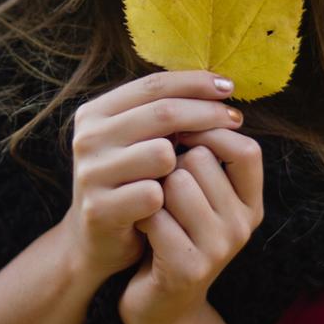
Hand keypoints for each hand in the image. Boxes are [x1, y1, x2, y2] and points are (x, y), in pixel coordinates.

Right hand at [61, 71, 244, 284]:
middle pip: (163, 113)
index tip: (229, 87)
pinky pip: (154, 194)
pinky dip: (169, 200)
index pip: (154, 84)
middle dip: (207, 114)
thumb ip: (167, 112)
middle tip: (235, 119)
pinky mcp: (99, 209)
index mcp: (95, 113)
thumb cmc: (130, 183)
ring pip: (162, 154)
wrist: (96, 241)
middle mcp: (87, 138)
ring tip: (185, 176)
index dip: (195, 83)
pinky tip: (167, 208)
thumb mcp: (141, 140)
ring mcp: (90, 173)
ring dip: (184, 165)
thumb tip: (222, 88)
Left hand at [118, 126, 263, 323]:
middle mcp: (243, 225)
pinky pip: (156, 215)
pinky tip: (143, 230)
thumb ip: (204, 152)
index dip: (210, 132)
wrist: (160, 304)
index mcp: (251, 202)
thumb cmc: (175, 231)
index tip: (180, 134)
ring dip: (155, 188)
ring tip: (154, 209)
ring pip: (176, 182)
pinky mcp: (189, 269)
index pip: (247, 149)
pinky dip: (142, 216)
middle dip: (172, 162)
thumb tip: (195, 94)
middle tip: (163, 188)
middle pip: (203, 159)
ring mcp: (219, 249)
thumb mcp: (201, 192)